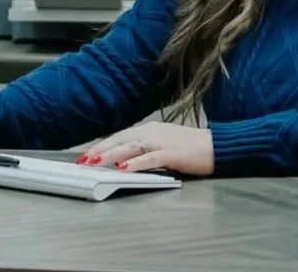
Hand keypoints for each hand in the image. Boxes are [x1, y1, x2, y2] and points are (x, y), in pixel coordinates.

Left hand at [76, 122, 213, 176]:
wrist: (215, 146)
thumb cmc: (189, 147)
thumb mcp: (162, 144)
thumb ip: (143, 149)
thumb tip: (120, 160)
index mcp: (151, 128)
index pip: (121, 136)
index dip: (102, 145)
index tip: (85, 154)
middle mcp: (154, 131)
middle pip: (122, 139)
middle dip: (100, 150)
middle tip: (82, 160)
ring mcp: (163, 141)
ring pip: (131, 147)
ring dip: (111, 155)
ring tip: (95, 162)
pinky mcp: (173, 153)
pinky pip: (150, 158)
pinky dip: (135, 163)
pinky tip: (123, 169)